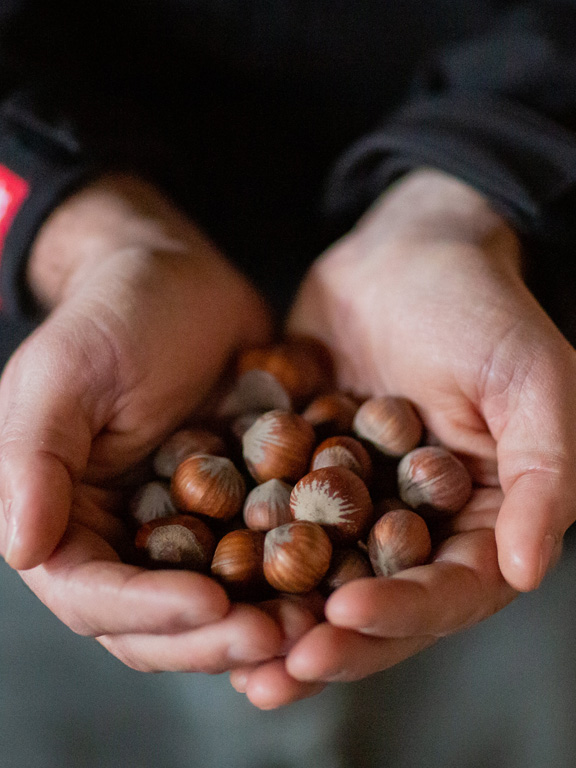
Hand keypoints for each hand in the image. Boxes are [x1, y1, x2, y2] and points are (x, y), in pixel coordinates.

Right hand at [0, 173, 310, 671]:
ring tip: (313, 623)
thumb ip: (35, 459)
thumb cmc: (115, 313)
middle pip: (156, 621)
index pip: (92, 593)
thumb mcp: (66, 374)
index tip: (210, 606)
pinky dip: (293, 581)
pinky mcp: (238, 511)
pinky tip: (336, 583)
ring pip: (215, 606)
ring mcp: (184, 529)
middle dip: (212, 636)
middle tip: (276, 636)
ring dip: (259, 624)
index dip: (147, 610)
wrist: (183, 279)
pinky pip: (264, 561)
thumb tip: (22, 551)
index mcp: (67, 515)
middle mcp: (122, 537)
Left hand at [229, 168, 575, 706]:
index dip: (401, 614)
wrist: (406, 252)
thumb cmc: (482, 308)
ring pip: (318, 577)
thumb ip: (544, 472)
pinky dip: (241, 555)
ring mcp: (356, 503)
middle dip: (328, 641)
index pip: (447, 590)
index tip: (344, 618)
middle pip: (376, 603)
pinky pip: (272, 523)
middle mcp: (418, 525)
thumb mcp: (532, 380)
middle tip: (273, 672)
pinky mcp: (304, 473)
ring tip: (231, 655)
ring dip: (278, 620)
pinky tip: (201, 580)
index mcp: (482, 519)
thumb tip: (527, 569)